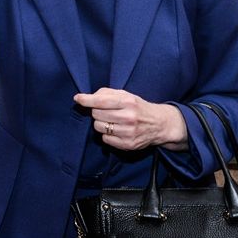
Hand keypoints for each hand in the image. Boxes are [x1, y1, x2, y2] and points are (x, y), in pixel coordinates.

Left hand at [73, 87, 187, 151]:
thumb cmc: (138, 107)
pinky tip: (115, 130)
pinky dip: (106, 135)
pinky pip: (105, 139)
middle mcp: (128, 117)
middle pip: (96, 114)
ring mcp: (128, 132)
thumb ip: (107, 93)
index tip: (78, 99)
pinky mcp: (127, 145)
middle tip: (105, 111)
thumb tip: (87, 97)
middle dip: (96, 111)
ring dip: (101, 123)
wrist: (160, 124)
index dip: (87, 100)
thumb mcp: (127, 95)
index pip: (101, 101)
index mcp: (128, 102)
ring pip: (98, 127)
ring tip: (111, 121)